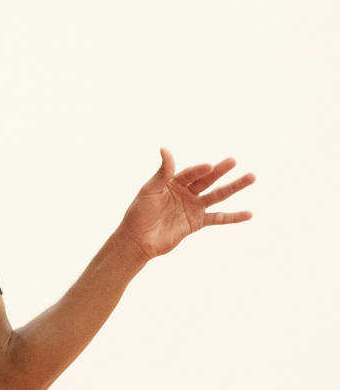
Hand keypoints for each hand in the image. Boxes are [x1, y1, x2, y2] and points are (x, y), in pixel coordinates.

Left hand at [120, 148, 254, 261]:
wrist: (137, 240)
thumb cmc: (139, 213)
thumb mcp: (149, 190)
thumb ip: (162, 172)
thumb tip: (165, 149)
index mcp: (173, 182)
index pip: (190, 174)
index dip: (199, 170)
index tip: (209, 166)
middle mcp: (186, 192)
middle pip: (207, 180)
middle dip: (220, 171)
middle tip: (233, 161)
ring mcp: (193, 207)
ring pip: (217, 195)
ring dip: (233, 187)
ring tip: (251, 177)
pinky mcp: (197, 223)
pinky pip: (218, 218)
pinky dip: (233, 217)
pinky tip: (249, 214)